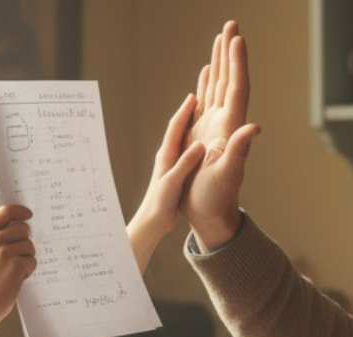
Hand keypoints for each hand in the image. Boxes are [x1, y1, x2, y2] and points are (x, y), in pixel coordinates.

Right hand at [0, 204, 35, 325]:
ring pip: (29, 245)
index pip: (5, 211)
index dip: (20, 210)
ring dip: (27, 257)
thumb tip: (21, 225)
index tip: (29, 214)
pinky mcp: (16, 266)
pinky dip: (29, 270)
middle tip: (20, 254)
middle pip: (22, 228)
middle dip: (26, 240)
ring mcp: (4, 253)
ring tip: (14, 270)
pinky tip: (17, 278)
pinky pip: (33, 260)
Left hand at [127, 94, 205, 272]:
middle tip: (198, 98)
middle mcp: (167, 157)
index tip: (193, 97)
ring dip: (190, 126)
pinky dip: (193, 143)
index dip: (184, 111)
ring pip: (182, 140)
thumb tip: (199, 145)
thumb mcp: (173, 182)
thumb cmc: (159, 204)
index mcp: (165, 156)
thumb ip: (185, 164)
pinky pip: (186, 153)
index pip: (175, 128)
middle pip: (178, 129)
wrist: (151, 222)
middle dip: (187, 113)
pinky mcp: (175, 174)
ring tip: (201, 115)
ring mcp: (170, 165)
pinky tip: (200, 144)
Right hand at [181, 20, 259, 250]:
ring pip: (219, 86)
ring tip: (221, 38)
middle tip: (231, 24)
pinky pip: (207, 101)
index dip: (237, 63)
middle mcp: (227, 123)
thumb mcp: (227, 176)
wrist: (211, 215)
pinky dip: (207, 82)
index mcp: (231, 128)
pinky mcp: (204, 134)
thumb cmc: (217, 200)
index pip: (237, 88)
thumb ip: (239, 151)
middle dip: (230, 52)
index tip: (237, 38)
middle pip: (230, 80)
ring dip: (220, 62)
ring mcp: (216, 127)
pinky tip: (206, 72)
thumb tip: (255, 128)